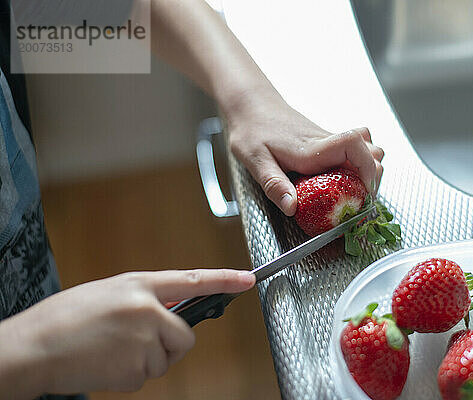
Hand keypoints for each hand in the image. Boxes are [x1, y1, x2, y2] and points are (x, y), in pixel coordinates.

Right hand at [0, 269, 254, 398]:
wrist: (33, 349)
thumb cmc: (65, 319)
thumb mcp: (108, 293)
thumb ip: (143, 298)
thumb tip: (169, 310)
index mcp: (139, 285)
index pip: (192, 280)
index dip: (223, 281)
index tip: (247, 280)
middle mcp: (148, 310)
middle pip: (185, 335)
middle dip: (171, 344)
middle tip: (140, 343)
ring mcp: (143, 340)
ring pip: (166, 359)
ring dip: (146, 360)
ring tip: (112, 351)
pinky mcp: (135, 369)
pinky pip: (147, 376)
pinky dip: (130, 375)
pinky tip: (106, 364)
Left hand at [227, 88, 383, 216]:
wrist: (251, 106)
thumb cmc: (251, 132)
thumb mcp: (255, 162)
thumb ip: (274, 185)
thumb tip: (291, 208)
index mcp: (312, 148)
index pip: (353, 144)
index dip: (367, 167)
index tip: (365, 192)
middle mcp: (327, 141)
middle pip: (371, 152)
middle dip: (372, 178)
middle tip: (357, 200)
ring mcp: (330, 141)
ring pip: (369, 150)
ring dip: (369, 170)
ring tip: (354, 191)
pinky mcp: (328, 142)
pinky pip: (357, 151)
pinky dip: (360, 165)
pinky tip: (343, 179)